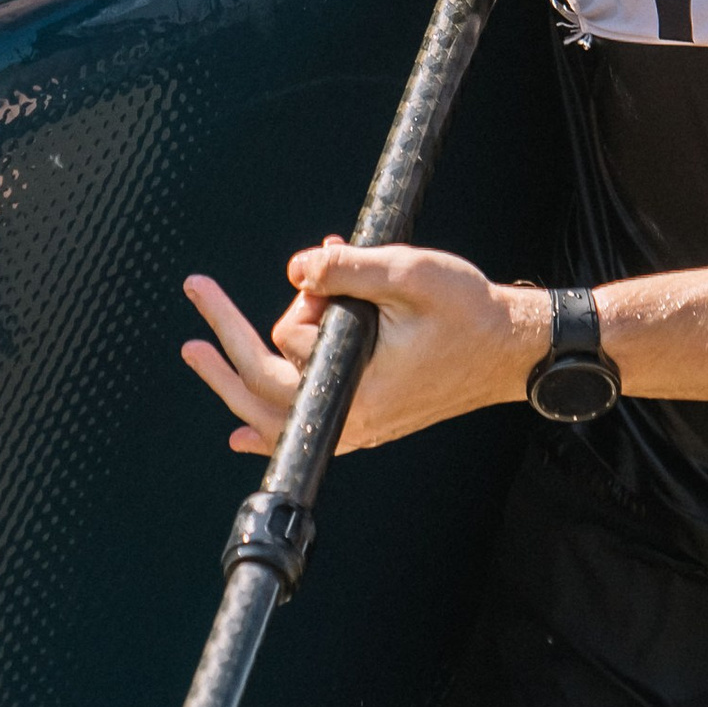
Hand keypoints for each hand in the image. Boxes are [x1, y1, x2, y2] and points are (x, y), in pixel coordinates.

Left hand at [181, 241, 543, 455]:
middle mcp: (354, 419)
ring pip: (281, 408)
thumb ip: (346, 272)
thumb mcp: (408, 273)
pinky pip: (307, 428)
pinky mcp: (368, 419)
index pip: (282, 353)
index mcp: (359, 389)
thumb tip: (295, 272)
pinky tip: (241, 435)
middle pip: (264, 390)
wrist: (513, 349)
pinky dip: (271, 423)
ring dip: (248, 368)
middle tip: (194, 292)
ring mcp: (360, 425)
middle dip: (226, 339)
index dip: (256, 314)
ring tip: (204, 347)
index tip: (203, 287)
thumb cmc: (470, 311)